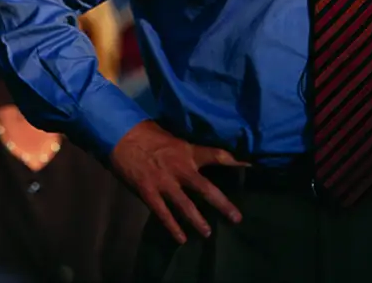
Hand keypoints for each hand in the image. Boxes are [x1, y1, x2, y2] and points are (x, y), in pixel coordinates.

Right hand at [108, 120, 246, 244]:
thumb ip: (186, 149)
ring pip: (185, 205)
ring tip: (207, 233)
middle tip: (236, 218)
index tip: (250, 166)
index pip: (216, 155)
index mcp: (187, 151)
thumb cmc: (146, 133)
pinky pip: (163, 213)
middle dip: (222, 204)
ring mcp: (164, 182)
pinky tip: (181, 238)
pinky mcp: (149, 191)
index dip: (234, 160)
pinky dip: (172, 227)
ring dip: (198, 220)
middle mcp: (180, 168)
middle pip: (206, 189)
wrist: (120, 135)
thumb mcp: (172, 136)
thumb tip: (199, 155)